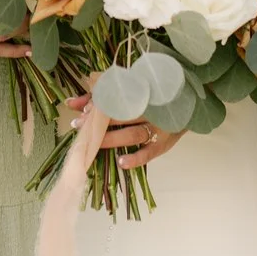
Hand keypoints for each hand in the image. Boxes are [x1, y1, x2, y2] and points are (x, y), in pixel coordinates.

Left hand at [65, 93, 183, 167]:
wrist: (186, 105)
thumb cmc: (148, 99)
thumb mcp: (126, 93)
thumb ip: (97, 96)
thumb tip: (70, 103)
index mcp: (141, 92)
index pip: (116, 96)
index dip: (99, 103)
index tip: (82, 110)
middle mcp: (150, 109)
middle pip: (123, 115)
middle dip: (100, 121)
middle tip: (80, 126)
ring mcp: (158, 127)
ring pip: (133, 133)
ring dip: (112, 139)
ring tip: (95, 145)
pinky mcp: (163, 144)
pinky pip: (149, 153)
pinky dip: (135, 158)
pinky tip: (121, 162)